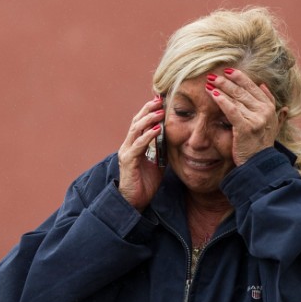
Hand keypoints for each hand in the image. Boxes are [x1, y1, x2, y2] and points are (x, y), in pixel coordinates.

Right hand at [117, 96, 165, 210]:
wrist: (134, 202)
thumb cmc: (144, 184)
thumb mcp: (157, 163)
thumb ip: (161, 151)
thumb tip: (174, 139)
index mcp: (134, 145)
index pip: (141, 123)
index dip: (149, 111)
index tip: (161, 101)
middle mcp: (128, 146)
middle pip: (137, 121)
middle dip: (148, 109)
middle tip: (160, 99)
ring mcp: (126, 152)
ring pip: (136, 129)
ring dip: (149, 119)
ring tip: (161, 111)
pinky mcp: (128, 161)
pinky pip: (139, 145)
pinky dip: (148, 136)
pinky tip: (158, 129)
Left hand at [205, 69, 286, 165]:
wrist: (259, 164)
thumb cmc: (261, 145)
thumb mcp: (271, 123)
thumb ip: (270, 104)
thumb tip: (264, 85)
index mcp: (270, 108)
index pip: (253, 87)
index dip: (240, 78)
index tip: (229, 71)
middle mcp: (265, 111)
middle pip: (243, 91)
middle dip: (227, 82)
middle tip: (213, 75)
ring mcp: (257, 119)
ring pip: (236, 99)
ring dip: (221, 89)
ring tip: (210, 82)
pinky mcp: (246, 128)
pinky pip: (232, 111)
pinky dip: (222, 101)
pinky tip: (213, 94)